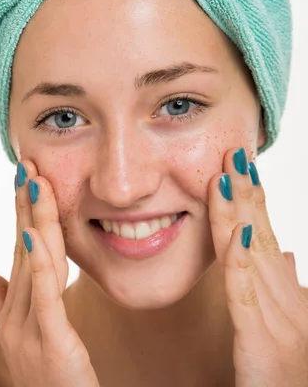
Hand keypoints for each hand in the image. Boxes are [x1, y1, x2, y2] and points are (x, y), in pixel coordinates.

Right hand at [0, 160, 99, 386]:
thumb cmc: (46, 378)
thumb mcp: (25, 338)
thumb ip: (4, 304)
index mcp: (12, 311)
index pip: (18, 252)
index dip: (21, 215)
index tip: (24, 180)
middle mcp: (14, 316)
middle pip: (23, 250)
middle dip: (26, 205)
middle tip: (27, 165)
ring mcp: (28, 329)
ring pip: (34, 264)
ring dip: (35, 219)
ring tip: (36, 183)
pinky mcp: (51, 341)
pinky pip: (46, 296)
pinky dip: (40, 263)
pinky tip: (38, 233)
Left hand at [209, 147, 307, 385]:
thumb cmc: (285, 375)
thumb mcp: (283, 325)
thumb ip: (284, 288)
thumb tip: (286, 253)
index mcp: (291, 296)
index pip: (269, 238)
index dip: (256, 202)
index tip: (244, 168)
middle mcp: (290, 301)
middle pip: (263, 237)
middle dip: (248, 193)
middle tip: (235, 154)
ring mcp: (281, 320)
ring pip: (253, 255)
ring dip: (240, 213)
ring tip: (228, 176)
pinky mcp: (263, 340)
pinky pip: (247, 295)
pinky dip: (241, 262)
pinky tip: (237, 235)